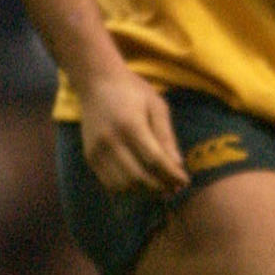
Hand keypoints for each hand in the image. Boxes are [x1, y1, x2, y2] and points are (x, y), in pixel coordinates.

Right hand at [79, 66, 188, 195]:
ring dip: (144, 192)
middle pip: (138, 177)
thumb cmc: (132, 91)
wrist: (96, 81)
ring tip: (161, 190)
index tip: (185, 181)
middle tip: (175, 189)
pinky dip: (128, 190)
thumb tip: (177, 165)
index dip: (171, 175)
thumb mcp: (157, 106)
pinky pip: (109, 183)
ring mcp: (97, 150)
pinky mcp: (90, 156)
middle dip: (160, 187)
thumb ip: (166, 136)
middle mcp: (110, 140)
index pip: (154, 160)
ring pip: (122, 185)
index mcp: (130, 125)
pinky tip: (142, 186)